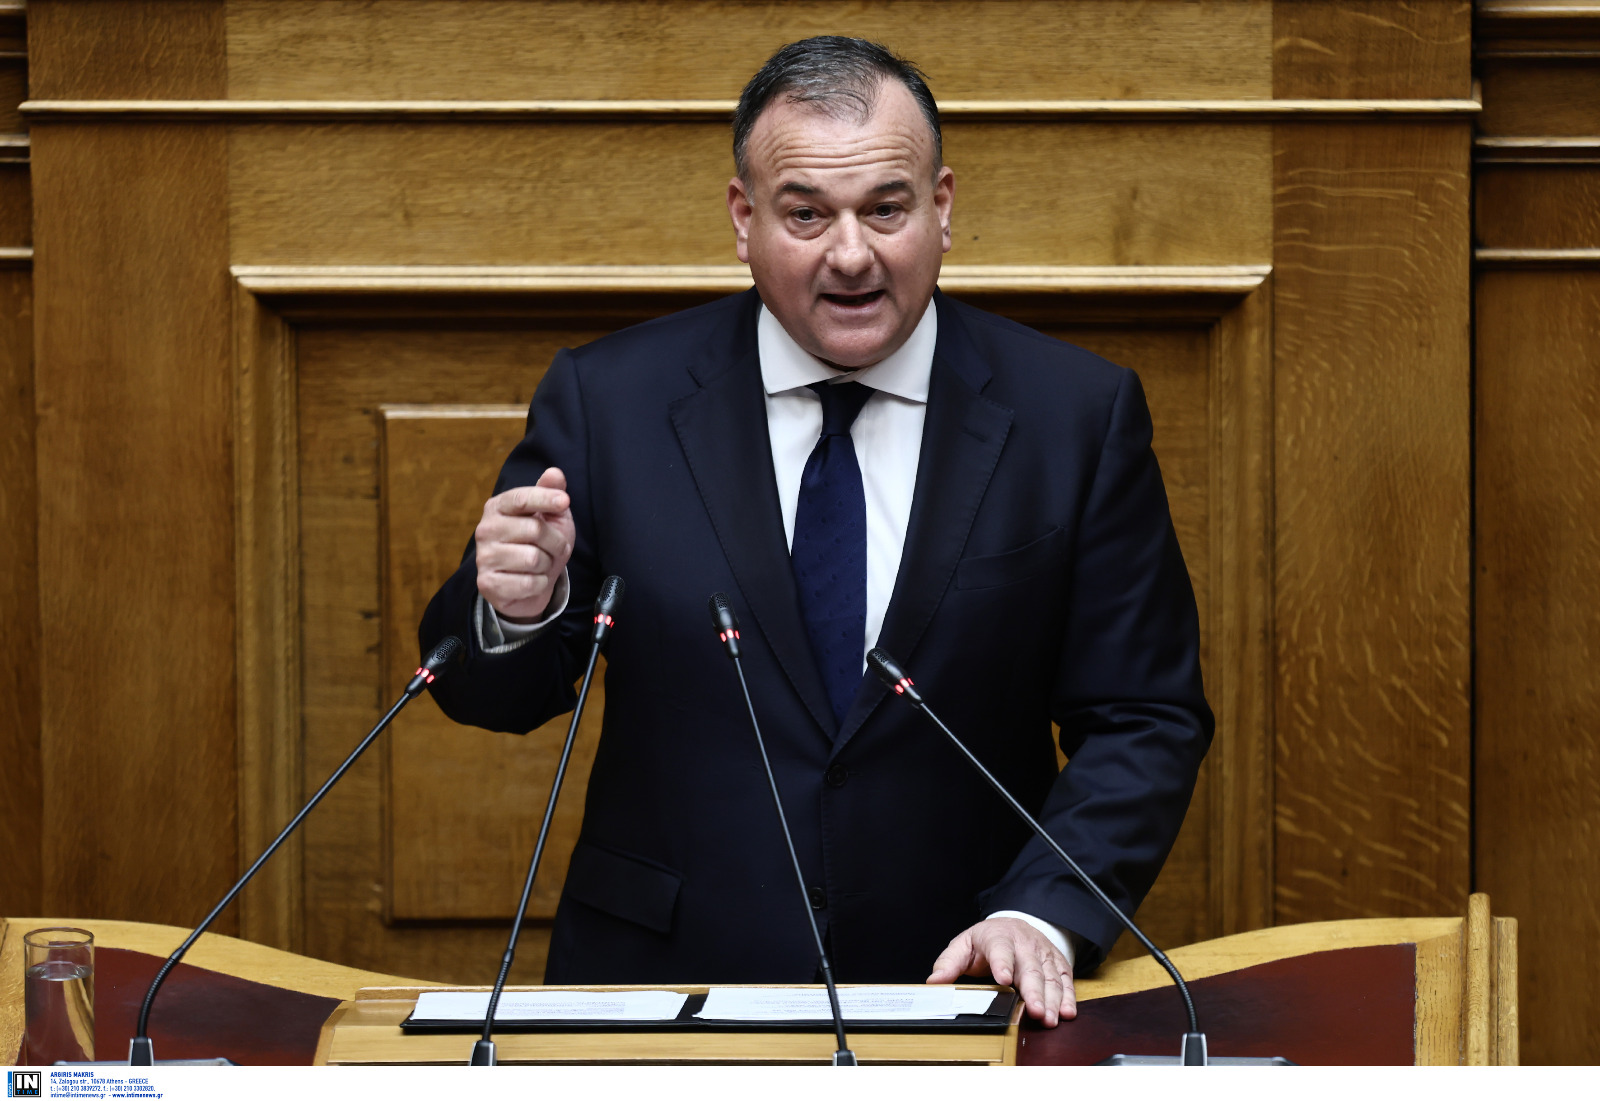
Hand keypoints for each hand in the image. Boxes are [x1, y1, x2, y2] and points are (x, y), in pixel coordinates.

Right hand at [474, 467, 575, 621]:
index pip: (521, 498)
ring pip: (534, 559)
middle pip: (534, 530)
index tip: (565, 501)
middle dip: (556, 542)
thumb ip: (550, 492)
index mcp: (498, 507)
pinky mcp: (487, 584)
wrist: (529, 586)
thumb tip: (555, 473)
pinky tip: (532, 581)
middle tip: (556, 548)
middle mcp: (485, 529)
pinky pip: (529, 583)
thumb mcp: (551, 516)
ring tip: (542, 565)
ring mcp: (484, 557)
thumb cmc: (541, 544)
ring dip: (548, 565)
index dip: (545, 499)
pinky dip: (540, 584)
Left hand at [926, 917, 1075, 1027]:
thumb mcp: (963, 945)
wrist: (1014, 924)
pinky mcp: (1057, 963)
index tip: (1003, 980)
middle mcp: (1024, 944)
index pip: (1000, 949)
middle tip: (1035, 1012)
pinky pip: (1065, 980)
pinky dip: (1068, 997)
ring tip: (1049, 1019)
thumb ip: (949, 963)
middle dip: (1033, 991)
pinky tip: (1067, 1012)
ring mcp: (1043, 953)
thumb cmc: (986, 940)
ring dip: (1052, 999)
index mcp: (998, 937)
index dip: (1002, 963)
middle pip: (1029, 967)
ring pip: (1049, 976)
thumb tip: (934, 982)